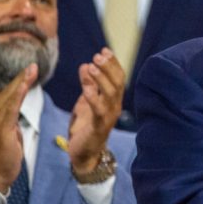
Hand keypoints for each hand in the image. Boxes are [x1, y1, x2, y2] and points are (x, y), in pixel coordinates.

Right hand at [0, 65, 37, 193]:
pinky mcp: (1, 129)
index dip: (19, 81)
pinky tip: (23, 87)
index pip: (7, 94)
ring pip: (9, 98)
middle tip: (34, 65)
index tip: (30, 69)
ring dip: (21, 83)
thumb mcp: (10, 130)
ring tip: (31, 71)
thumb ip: (12, 116)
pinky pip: (10, 110)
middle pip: (8, 92)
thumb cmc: (6, 153)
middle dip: (22, 78)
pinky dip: (17, 97)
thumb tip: (19, 104)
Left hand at [68, 48, 123, 173]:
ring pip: (110, 93)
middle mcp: (115, 106)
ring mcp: (109, 116)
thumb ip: (87, 84)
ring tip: (92, 65)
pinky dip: (93, 98)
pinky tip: (86, 89)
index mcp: (113, 99)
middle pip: (117, 82)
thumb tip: (86, 64)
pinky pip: (99, 110)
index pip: (118, 77)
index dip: (113, 63)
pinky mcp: (100, 126)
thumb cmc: (86, 127)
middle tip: (98, 55)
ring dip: (101, 78)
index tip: (104, 50)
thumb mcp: (85, 101)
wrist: (84, 154)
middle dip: (109, 67)